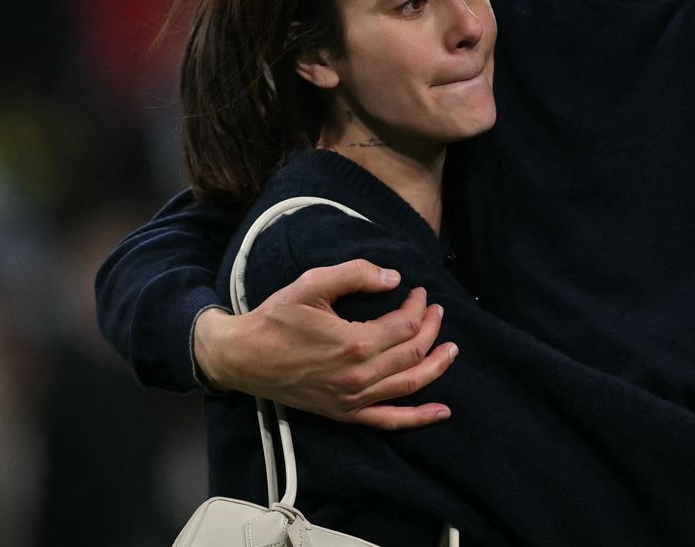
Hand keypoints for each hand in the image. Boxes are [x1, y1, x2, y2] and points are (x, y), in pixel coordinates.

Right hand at [192, 259, 457, 429]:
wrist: (243, 357)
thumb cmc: (276, 318)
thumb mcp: (312, 284)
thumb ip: (356, 274)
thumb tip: (394, 278)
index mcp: (353, 343)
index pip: (405, 325)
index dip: (419, 306)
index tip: (419, 292)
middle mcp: (358, 377)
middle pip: (413, 353)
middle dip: (431, 328)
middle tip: (436, 311)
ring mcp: (353, 399)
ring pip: (409, 385)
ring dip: (436, 365)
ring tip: (451, 348)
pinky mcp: (345, 413)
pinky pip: (389, 420)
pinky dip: (418, 418)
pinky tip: (442, 412)